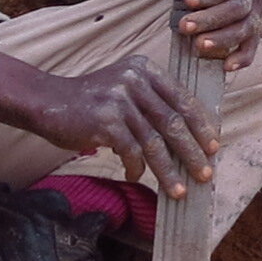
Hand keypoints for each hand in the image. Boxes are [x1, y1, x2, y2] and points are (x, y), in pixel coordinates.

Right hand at [32, 56, 219, 193]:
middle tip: (205, 173)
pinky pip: (131, 152)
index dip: (201, 126)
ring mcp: (119, 99)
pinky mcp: (105, 121)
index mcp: (145, 70)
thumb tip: (188, 137)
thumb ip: (152, 102)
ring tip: (179, 190)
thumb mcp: (124, 89)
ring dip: (169, 170)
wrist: (47, 102)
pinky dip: (136, 168)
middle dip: (192, 151)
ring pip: (154, 142)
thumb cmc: (91, 102)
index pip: (183, 99)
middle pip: (173, 122)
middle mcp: (134, 80)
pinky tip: (135, 176)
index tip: (214, 147)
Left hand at [149, 0, 261, 69]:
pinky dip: (243, 56)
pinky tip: (226, 66)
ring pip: (248, 26)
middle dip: (212, 19)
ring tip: (199, 47)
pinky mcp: (254, 22)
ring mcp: (258, 3)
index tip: (188, 1)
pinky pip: (253, 42)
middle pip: (241, 6)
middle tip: (184, 27)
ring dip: (224, 39)